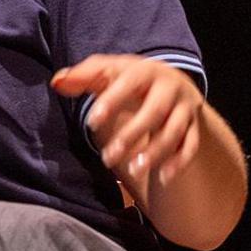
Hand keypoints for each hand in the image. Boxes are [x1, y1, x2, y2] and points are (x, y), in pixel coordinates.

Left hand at [50, 55, 204, 186]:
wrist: (169, 80)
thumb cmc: (127, 79)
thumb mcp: (106, 72)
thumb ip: (82, 76)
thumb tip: (57, 82)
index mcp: (144, 71)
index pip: (128, 84)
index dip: (111, 101)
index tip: (90, 122)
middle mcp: (169, 88)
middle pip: (154, 111)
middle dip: (132, 135)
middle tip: (107, 157)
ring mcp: (184, 107)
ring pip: (175, 130)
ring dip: (156, 152)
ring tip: (133, 170)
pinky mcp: (193, 126)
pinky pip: (190, 145)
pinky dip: (179, 162)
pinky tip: (163, 178)